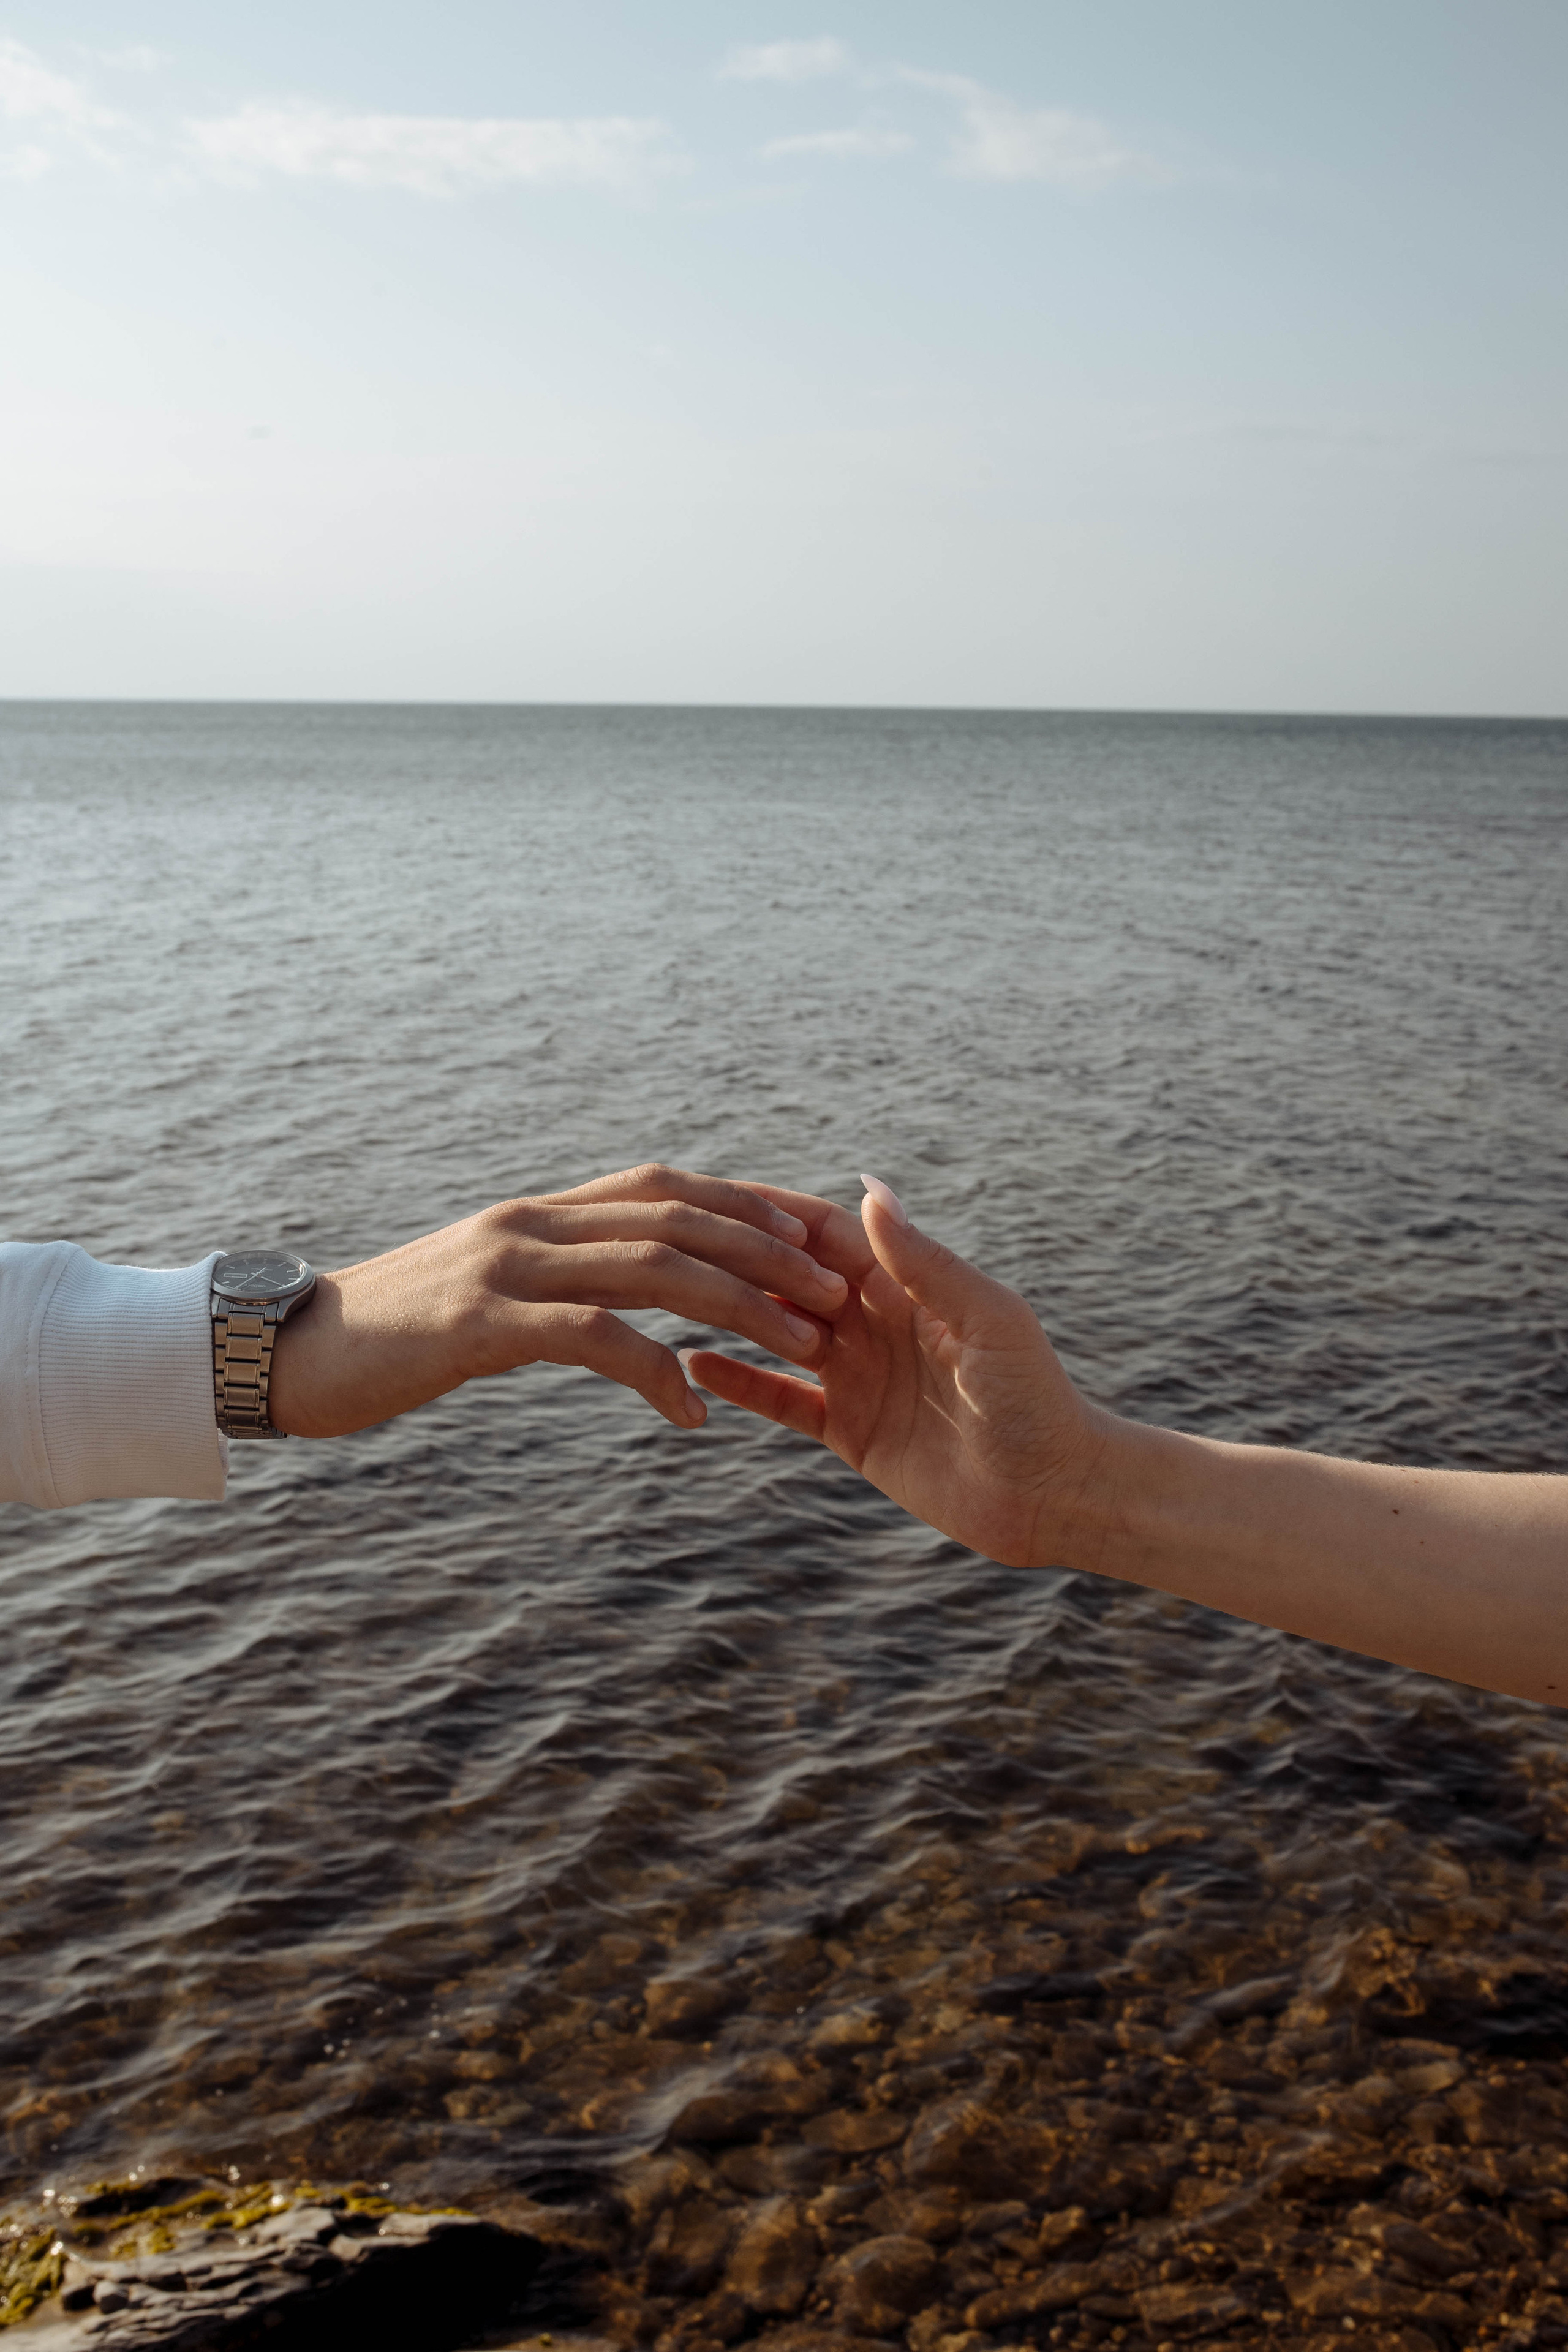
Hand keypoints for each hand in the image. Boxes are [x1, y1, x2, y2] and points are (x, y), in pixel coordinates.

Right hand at [267, 1163, 848, 1439]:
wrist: (293, 1354)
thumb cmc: (398, 1334)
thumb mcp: (492, 1291)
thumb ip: (558, 1273)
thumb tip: (626, 1282)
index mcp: (544, 1212)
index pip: (670, 1185)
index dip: (751, 1200)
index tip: (822, 1227)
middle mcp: (533, 1222)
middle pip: (678, 1215)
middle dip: (769, 1249)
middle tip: (839, 1292)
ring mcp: (507, 1266)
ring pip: (650, 1263)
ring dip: (738, 1302)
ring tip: (802, 1345)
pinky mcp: (482, 1322)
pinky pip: (590, 1336)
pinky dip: (652, 1371)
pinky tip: (693, 1415)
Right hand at [684, 1175, 1116, 1567]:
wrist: (1056, 1495)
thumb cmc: (1037, 1400)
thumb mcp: (985, 1321)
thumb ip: (925, 1262)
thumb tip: (868, 1189)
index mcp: (910, 1288)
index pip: (830, 1236)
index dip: (778, 1216)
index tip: (718, 1194)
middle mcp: (877, 1324)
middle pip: (794, 1279)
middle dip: (741, 1259)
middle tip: (668, 1242)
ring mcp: (860, 1378)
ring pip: (778, 1334)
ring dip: (731, 1314)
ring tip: (665, 1295)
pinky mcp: (851, 1431)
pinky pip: (783, 1400)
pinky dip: (741, 1382)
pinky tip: (694, 1364)